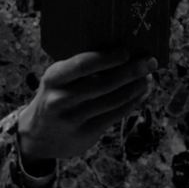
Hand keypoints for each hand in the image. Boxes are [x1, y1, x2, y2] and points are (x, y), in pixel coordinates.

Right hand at [17, 48, 157, 163]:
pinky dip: (132, 102)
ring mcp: (73, 119)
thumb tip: (121, 52)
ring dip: (135, 87)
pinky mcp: (85, 134)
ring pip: (113, 101)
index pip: (82, 65)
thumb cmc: (56, 96)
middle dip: (131, 71)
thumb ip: (79, 68)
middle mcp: (60, 99)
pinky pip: (115, 115)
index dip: (107, 58)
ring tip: (148, 77)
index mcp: (53, 78)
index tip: (127, 51)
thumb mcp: (58, 80)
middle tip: (150, 61)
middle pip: (103, 84)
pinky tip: (141, 93)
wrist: (38, 136)